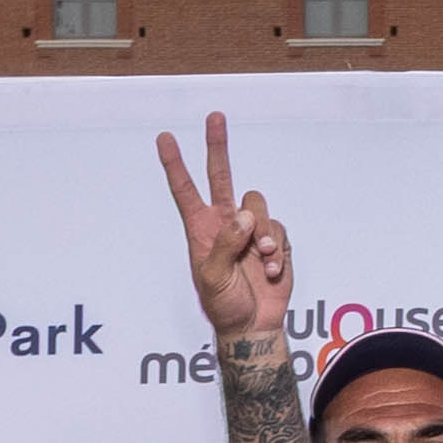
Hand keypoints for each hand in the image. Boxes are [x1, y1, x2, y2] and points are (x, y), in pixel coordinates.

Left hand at [163, 115, 296, 349]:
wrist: (253, 325)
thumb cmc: (224, 305)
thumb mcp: (212, 278)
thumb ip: (225, 244)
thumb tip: (244, 217)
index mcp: (201, 229)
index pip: (185, 191)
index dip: (175, 165)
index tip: (164, 138)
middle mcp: (225, 223)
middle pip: (221, 176)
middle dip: (217, 146)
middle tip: (214, 116)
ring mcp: (250, 231)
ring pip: (258, 205)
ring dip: (262, 232)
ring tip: (261, 259)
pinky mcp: (273, 241)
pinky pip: (278, 230)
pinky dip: (277, 251)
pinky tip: (270, 272)